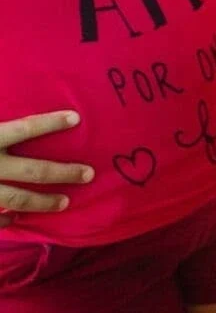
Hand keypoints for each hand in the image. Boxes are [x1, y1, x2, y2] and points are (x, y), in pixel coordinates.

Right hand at [0, 111, 93, 226]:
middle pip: (32, 170)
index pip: (24, 129)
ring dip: (43, 202)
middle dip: (64, 172)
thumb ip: (0, 128)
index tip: (76, 118)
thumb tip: (10, 114)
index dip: (50, 123)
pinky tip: (18, 219)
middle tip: (89, 174)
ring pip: (17, 199)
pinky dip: (6, 220)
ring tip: (66, 202)